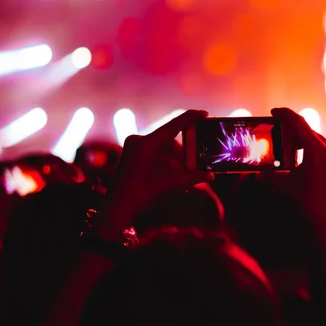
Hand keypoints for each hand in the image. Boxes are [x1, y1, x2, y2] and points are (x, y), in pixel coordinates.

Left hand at [99, 110, 213, 235]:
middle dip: (184, 155)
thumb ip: (190, 178)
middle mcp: (138, 141)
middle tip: (197, 167)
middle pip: (170, 141)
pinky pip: (156, 153)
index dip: (191, 118)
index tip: (205, 114)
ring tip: (185, 180)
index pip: (173, 125)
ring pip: (164, 149)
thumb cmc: (138, 198)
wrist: (115, 211)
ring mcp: (134, 146)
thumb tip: (211, 175)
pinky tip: (175, 178)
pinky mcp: (133, 153)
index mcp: (145, 145)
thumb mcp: (167, 186)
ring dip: (176, 162)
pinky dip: (167, 164)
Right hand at [262, 107, 325, 231]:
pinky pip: (323, 154)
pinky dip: (310, 153)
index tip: (274, 111)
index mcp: (318, 149)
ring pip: (317, 143)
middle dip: (292, 130)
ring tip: (288, 149)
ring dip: (301, 142)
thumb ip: (271, 176)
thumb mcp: (285, 187)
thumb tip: (258, 174)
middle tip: (278, 131)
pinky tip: (300, 163)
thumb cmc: (308, 205)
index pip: (299, 123)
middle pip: (308, 132)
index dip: (285, 114)